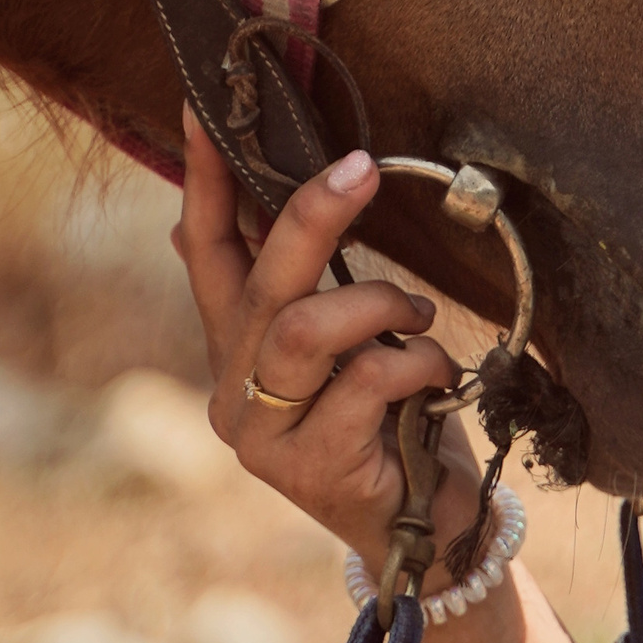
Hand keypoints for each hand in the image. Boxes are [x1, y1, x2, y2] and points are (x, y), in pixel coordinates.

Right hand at [173, 110, 482, 569]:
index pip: (206, 250)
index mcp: (236, 348)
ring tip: (419, 316)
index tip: (206, 109)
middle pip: (259, 280)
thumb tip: (214, 220)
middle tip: (361, 166)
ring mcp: (263, 435)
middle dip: (310, 214)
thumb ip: (301, 294)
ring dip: (379, 305)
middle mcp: (231, 390)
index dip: (207, 181)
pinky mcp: (310, 470)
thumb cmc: (390, 425)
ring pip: (305, 331)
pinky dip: (414, 362)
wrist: (429, 533)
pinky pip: (364, 382)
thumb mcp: (344, 349)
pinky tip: (436, 374)